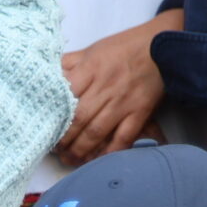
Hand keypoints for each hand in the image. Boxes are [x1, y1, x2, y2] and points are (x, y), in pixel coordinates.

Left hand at [57, 15, 173, 165]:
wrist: (160, 45)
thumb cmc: (122, 48)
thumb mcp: (92, 50)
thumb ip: (69, 64)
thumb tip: (45, 76)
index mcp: (91, 68)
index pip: (66, 96)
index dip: (53, 115)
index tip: (45, 127)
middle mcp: (106, 87)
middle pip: (79, 119)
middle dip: (64, 139)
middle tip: (55, 150)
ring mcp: (123, 102)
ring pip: (96, 132)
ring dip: (80, 150)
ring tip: (69, 158)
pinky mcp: (140, 113)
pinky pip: (122, 138)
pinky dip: (109, 152)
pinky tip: (97, 160)